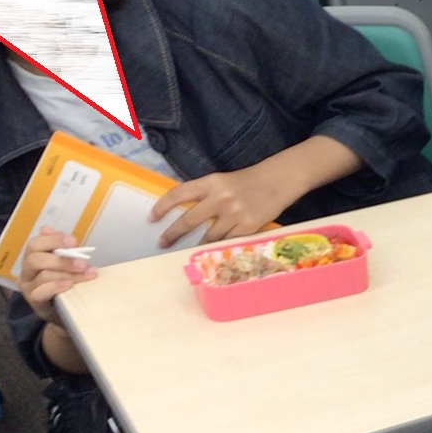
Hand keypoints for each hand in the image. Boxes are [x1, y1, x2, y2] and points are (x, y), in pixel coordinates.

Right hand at [21, 228, 95, 324]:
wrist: (64, 311)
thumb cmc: (63, 283)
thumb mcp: (63, 264)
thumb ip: (58, 248)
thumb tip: (47, 229)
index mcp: (32, 258)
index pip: (34, 244)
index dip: (53, 240)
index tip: (74, 241)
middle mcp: (26, 272)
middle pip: (35, 259)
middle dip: (61, 259)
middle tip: (82, 262)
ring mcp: (28, 288)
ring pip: (42, 275)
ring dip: (66, 273)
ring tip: (85, 273)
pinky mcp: (35, 303)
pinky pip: (41, 292)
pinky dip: (56, 286)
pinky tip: (69, 284)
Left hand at [149, 158, 296, 247]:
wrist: (279, 181)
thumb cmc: (249, 181)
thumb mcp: (223, 181)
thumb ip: (205, 194)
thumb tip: (185, 213)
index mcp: (211, 182)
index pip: (179, 194)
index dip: (162, 207)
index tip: (152, 218)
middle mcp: (220, 198)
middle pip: (189, 219)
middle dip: (172, 233)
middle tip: (163, 242)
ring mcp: (234, 214)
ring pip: (208, 236)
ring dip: (197, 245)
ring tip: (191, 250)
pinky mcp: (247, 226)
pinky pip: (227, 241)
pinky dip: (219, 247)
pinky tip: (214, 251)